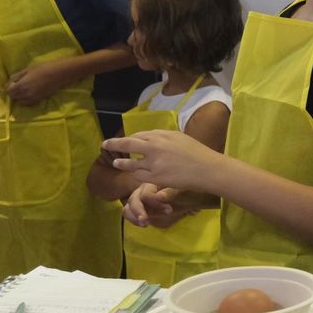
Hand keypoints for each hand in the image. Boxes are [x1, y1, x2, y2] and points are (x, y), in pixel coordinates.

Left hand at [5, 59, 70, 104]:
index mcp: (21, 86)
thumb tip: (9, 83)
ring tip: (24, 89)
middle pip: (13, 97)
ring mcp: (32, 99)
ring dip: (19, 96)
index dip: (9, 86)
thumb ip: (16, 76)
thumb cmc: (43, 68)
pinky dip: (25, 100)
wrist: (59, 73)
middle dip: (13, 91)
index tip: (14, 81)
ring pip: (20, 101)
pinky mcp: (39, 100)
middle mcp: (25, 95)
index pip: (9, 91)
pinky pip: (28, 103)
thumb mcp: (27, 69)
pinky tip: (29, 93)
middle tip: (19, 84)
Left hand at [106, 130, 221, 191]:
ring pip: (130, 162)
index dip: (131, 138)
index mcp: (161, 135)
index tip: (126, 140)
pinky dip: (135, 173)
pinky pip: (139, 175)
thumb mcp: (179, 138)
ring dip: (121, 162)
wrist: (207, 168)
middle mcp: (155, 146)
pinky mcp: (155, 177)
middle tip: (105, 144)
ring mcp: (153, 163)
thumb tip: (151, 138)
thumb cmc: (197, 152)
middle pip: (128, 143)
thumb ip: (163, 137)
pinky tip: (134, 174)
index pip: (140, 135)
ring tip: (116, 162)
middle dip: (114, 143)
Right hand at [123, 183, 193, 228]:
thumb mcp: (181, 191)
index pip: (145, 194)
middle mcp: (143, 189)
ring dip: (133, 216)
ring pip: (128, 207)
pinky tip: (144, 224)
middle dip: (138, 211)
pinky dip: (133, 219)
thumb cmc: (187, 191)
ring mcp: (140, 200)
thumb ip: (169, 193)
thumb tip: (159, 196)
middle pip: (133, 200)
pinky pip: (129, 213)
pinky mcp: (141, 209)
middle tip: (146, 221)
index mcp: (153, 182)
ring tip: (145, 224)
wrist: (192, 198)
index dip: (154, 203)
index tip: (169, 210)